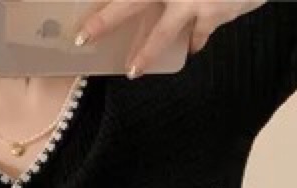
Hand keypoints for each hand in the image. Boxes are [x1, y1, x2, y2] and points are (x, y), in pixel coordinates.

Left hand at [73, 0, 266, 78]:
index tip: (81, 29)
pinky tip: (192, 49)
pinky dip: (195, 41)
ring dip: (148, 53)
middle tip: (82, 37)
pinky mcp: (215, 14)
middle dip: (105, 20)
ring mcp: (194, 1)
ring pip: (164, 33)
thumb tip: (170, 19)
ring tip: (133, 71)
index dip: (106, 11)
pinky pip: (200, 33)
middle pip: (131, 4)